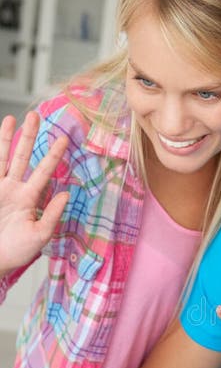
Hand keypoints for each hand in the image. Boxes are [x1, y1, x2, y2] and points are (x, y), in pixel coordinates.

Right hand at [0, 112, 69, 273]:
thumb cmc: (15, 252)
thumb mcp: (39, 235)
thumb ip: (52, 214)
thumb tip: (66, 193)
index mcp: (29, 198)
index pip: (44, 172)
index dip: (52, 156)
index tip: (63, 140)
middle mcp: (14, 189)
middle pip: (23, 157)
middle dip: (29, 137)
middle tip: (36, 115)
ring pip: (4, 157)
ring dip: (8, 138)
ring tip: (13, 118)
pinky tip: (0, 135)